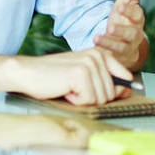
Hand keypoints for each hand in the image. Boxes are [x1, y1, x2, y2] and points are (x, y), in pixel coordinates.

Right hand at [13, 48, 133, 105]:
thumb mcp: (84, 77)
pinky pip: (88, 100)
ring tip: (68, 88)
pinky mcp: (80, 74)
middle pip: (111, 93)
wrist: (27, 73)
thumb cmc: (54, 77)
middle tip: (74, 88)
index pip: (125, 77)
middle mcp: (97, 56)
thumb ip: (106, 83)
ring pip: (100, 99)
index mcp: (101, 54)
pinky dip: (75, 101)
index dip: (116, 90)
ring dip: (83, 100)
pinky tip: (64, 90)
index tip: (96, 90)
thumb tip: (127, 91)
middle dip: (92, 98)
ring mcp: (89, 64)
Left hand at [93, 0, 154, 69]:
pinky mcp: (119, 56)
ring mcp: (128, 46)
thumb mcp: (126, 1)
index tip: (121, 6)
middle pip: (133, 32)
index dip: (129, 10)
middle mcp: (135, 32)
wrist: (121, 42)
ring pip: (124, 45)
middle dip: (123, 29)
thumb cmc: (123, 18)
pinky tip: (96, 42)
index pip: (136, 13)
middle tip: (112, 25)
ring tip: (99, 37)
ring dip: (112, 41)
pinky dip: (105, 47)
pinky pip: (114, 53)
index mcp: (136, 18)